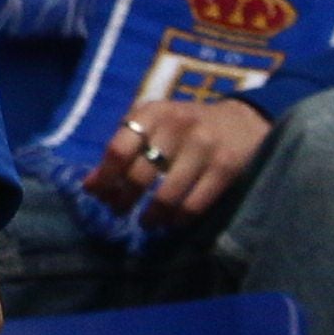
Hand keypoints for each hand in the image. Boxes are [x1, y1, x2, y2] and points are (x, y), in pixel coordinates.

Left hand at [82, 92, 273, 239]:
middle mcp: (177, 125)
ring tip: (147, 222)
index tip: (100, 195)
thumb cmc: (185, 126)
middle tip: (120, 211)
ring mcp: (204, 146)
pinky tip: (173, 221)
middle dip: (124, 200)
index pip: (118, 149)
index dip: (105, 178)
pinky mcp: (226, 167)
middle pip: (139, 175)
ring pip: (166, 195)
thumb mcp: (153, 125)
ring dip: (151, 216)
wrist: (243, 121)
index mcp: (153, 112)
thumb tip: (90, 186)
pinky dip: (179, 219)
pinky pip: (194, 204)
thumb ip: (123, 149)